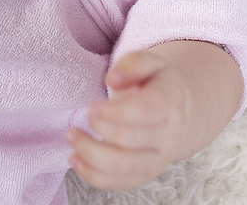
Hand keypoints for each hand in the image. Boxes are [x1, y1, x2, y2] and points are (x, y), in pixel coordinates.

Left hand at [66, 50, 190, 190]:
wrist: (175, 109)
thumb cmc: (155, 83)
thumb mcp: (150, 62)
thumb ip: (132, 64)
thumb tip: (113, 79)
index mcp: (169, 103)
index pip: (146, 111)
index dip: (117, 112)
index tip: (92, 107)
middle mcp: (168, 135)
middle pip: (131, 140)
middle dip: (99, 130)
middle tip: (81, 116)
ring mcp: (158, 159)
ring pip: (123, 167)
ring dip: (90, 154)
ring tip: (71, 137)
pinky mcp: (144, 174)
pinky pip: (118, 183)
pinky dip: (92, 175)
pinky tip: (75, 159)